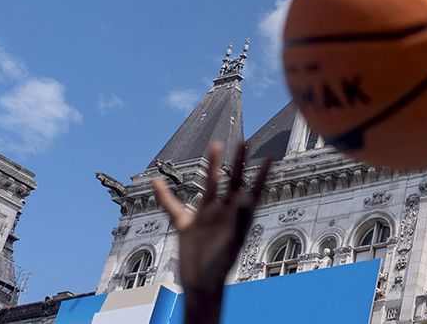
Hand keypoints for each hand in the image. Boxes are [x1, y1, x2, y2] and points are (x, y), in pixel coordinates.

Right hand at [151, 142, 271, 299]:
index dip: (262, 174)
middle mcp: (224, 213)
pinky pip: (173, 207)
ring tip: (216, 144)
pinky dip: (164, 196)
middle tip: (243, 141)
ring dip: (212, 166)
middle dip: (238, 162)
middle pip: (233, 182)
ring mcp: (206, 217)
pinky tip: (156, 182)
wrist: (202, 284)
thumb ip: (240, 218)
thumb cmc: (221, 265)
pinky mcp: (187, 226)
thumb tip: (247, 197)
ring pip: (209, 186)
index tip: (270, 156)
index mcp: (239, 217)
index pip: (254, 190)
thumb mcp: (233, 240)